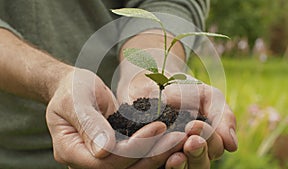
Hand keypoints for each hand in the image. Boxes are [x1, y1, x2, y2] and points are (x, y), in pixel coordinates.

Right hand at [46, 68, 168, 168]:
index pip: (106, 161)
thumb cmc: (72, 89)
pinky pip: (135, 155)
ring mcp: (101, 158)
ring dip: (157, 153)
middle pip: (123, 168)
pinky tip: (171, 137)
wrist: (73, 88)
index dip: (134, 148)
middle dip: (152, 154)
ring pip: (133, 166)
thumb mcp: (76, 101)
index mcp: (70, 151)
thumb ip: (88, 124)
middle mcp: (86, 161)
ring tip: (180, 138)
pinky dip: (153, 147)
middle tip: (178, 137)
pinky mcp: (114, 152)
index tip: (158, 127)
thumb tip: (104, 150)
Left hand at [117, 72, 237, 167]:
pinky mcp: (150, 156)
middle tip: (191, 141)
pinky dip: (157, 163)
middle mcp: (190, 153)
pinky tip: (156, 155)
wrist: (155, 84)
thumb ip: (223, 117)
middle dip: (197, 154)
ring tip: (176, 157)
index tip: (194, 125)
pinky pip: (155, 167)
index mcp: (207, 142)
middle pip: (200, 165)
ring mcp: (169, 156)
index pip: (214, 149)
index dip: (209, 140)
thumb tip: (232, 146)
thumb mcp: (209, 98)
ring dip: (180, 166)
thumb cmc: (186, 92)